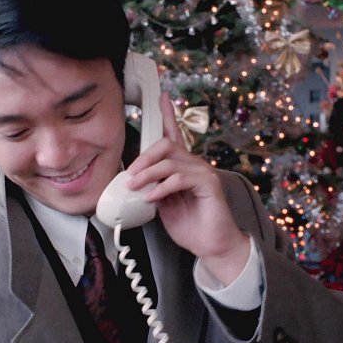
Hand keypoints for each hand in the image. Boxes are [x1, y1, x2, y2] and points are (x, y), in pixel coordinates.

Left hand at [125, 93, 249, 284]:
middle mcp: (194, 165)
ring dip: (148, 174)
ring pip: (170, 161)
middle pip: (166, 145)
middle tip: (131, 175)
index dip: (168, 115)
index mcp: (182, 167)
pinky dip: (161, 188)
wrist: (211, 245)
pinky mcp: (208, 183)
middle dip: (144, 157)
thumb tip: (131, 180)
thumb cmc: (190, 226)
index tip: (161, 97)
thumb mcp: (162, 205)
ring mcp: (202, 172)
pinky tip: (152, 198)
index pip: (174, 135)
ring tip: (135, 187)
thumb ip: (151, 188)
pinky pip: (180, 178)